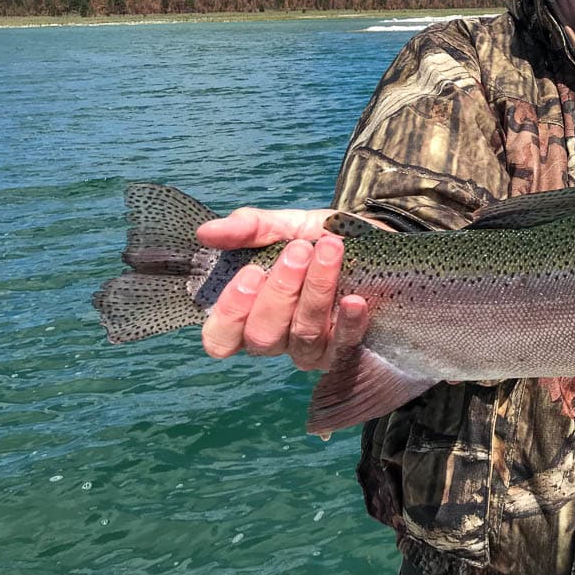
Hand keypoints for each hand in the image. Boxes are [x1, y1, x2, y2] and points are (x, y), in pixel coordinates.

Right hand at [197, 206, 370, 370]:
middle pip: (262, 336)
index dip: (231, 313)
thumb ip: (247, 229)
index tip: (251, 272)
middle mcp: (276, 338)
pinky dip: (348, 322)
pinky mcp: (346, 348)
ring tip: (330, 250)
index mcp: (248, 314)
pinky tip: (353, 300)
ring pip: (303, 335)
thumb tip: (206, 232)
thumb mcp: (282, 227)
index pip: (221, 339)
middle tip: (298, 250)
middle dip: (279, 291)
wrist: (369, 240)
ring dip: (316, 290)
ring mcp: (311, 348)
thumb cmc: (316, 239)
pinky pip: (344, 345)